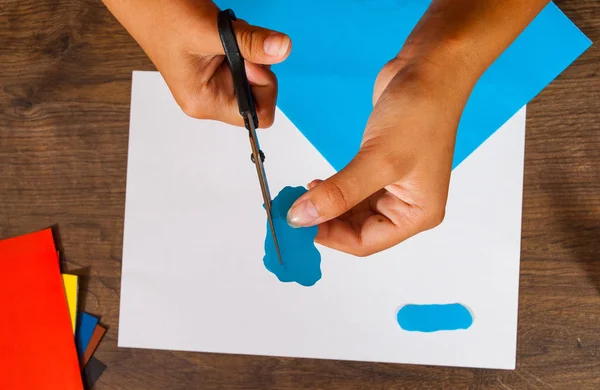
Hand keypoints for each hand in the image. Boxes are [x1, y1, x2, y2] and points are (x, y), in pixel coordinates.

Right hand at [104, 0, 290, 126]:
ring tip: (224, 35)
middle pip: (258, 95)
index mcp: (204, 102)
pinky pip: (245, 62)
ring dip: (249, 52)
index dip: (263, 87)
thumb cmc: (162, 16)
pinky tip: (224, 34)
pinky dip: (243, 45)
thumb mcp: (212, 31)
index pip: (256, 116)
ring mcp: (213, 83)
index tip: (252, 61)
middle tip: (237, 44)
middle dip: (256, 66)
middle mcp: (209, 97)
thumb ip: (250, 44)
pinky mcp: (216, 67)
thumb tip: (282, 49)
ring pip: (254, 76)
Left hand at [286, 59, 473, 255]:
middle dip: (325, 221)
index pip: (365, 242)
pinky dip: (333, 189)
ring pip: (352, 210)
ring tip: (300, 195)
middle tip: (293, 210)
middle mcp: (408, 205)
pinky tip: (316, 184)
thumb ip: (338, 193)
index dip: (329, 236)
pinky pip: (352, 190)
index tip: (297, 224)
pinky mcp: (382, 167)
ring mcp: (396, 186)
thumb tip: (301, 218)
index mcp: (418, 214)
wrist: (430, 69)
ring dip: (327, 205)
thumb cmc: (419, 114)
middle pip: (358, 229)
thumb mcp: (377, 160)